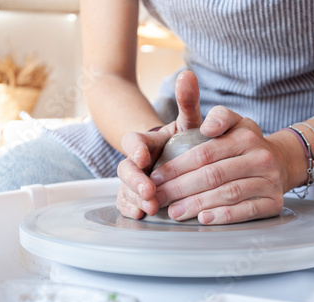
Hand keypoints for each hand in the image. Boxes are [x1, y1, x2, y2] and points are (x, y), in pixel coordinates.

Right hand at [116, 70, 202, 218]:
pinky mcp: (136, 197)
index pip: (133, 141)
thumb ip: (188, 101)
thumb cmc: (186, 138)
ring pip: (124, 188)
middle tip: (148, 190)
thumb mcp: (189, 121)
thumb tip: (187, 74)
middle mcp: (137, 161)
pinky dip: (131, 209)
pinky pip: (126, 204)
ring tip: (150, 207)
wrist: (181, 158)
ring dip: (135, 198)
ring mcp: (135, 180)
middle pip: (126, 169)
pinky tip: (141, 215)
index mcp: (147, 142)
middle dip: (135, 180)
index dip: (134, 148)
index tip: (142, 157)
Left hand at [149, 106, 285, 224]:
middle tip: (157, 198)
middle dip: (180, 189)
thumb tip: (207, 122)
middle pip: (213, 175)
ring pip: (227, 194)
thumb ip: (218, 117)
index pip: (204, 153)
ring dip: (196, 205)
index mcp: (246, 136)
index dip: (176, 167)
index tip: (155, 177)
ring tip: (173, 212)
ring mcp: (270, 181)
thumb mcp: (234, 122)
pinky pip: (247, 211)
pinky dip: (223, 216)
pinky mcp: (274, 202)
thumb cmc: (246, 144)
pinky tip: (203, 220)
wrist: (282, 162)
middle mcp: (260, 157)